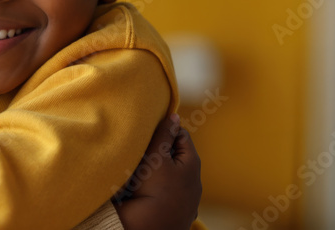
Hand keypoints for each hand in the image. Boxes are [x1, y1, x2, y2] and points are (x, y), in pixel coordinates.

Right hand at [114, 114, 201, 229]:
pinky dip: (157, 187)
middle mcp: (194, 180)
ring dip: (157, 170)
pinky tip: (145, 189)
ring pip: (170, 174)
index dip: (165, 129)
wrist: (152, 228)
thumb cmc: (155, 190)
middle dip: (159, 151)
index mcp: (192, 162)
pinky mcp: (178, 210)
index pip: (181, 134)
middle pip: (175, 154)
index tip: (149, 132)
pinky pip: (166, 191)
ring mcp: (187, 197)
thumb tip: (174, 115)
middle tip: (142, 151)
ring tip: (140, 170)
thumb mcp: (156, 156)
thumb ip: (164, 134)